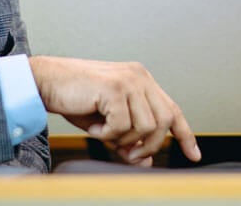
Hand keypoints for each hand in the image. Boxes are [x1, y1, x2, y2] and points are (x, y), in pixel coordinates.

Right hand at [28, 56, 200, 165]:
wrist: (46, 81)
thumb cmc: (75, 100)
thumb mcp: (107, 125)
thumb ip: (129, 140)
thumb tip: (146, 162)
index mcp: (142, 82)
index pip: (173, 110)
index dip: (185, 135)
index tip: (194, 155)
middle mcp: (140, 78)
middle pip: (164, 122)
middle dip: (147, 146)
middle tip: (125, 153)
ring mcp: (129, 81)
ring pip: (146, 127)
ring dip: (124, 140)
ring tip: (104, 132)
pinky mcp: (115, 88)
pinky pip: (122, 125)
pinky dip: (107, 134)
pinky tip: (94, 125)